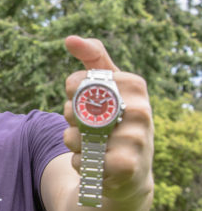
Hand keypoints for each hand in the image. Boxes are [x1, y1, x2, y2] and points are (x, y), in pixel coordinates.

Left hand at [62, 35, 153, 203]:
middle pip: (71, 109)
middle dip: (72, 120)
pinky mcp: (126, 166)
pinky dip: (81, 163)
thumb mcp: (109, 83)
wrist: (130, 171)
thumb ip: (92, 57)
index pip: (73, 82)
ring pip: (73, 137)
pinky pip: (80, 160)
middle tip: (93, 127)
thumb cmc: (115, 118)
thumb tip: (69, 39)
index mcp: (134, 85)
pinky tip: (99, 162)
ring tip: (98, 145)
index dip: (70, 94)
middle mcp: (140, 109)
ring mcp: (136, 138)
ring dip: (76, 144)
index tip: (90, 101)